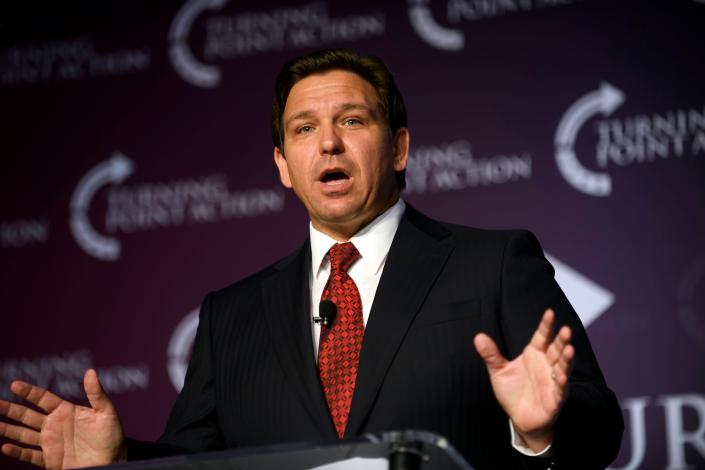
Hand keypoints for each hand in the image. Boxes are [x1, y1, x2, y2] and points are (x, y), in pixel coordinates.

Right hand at [0, 369, 125, 468]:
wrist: (112, 462)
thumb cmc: (112, 436)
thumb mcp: (106, 412)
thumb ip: (96, 393)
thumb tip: (91, 372)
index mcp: (66, 411)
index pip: (43, 398)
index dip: (29, 392)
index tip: (14, 384)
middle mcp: (55, 425)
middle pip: (27, 415)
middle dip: (10, 409)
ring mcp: (51, 442)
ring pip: (24, 434)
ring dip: (8, 429)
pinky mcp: (50, 459)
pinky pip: (30, 455)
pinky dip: (17, 452)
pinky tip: (5, 447)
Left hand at [473, 309, 573, 451]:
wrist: (519, 418)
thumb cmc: (512, 391)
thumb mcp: (498, 371)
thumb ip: (491, 354)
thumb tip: (478, 336)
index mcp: (534, 354)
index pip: (542, 337)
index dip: (546, 325)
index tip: (549, 312)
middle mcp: (546, 364)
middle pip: (556, 349)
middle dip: (561, 340)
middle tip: (566, 329)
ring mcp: (553, 381)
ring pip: (562, 367)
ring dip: (567, 358)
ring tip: (570, 348)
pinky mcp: (555, 398)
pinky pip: (560, 389)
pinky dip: (562, 382)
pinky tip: (563, 376)